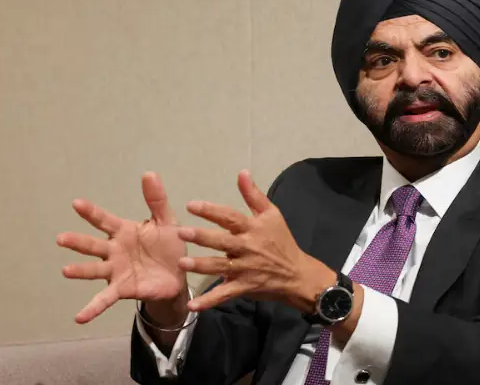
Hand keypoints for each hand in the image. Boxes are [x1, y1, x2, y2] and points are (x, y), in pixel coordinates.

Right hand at [57, 172, 187, 323]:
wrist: (179, 274)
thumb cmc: (168, 245)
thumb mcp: (166, 221)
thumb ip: (157, 200)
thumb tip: (149, 173)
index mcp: (124, 232)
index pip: (104, 220)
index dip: (91, 212)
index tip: (76, 203)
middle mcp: (114, 251)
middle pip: (93, 245)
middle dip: (78, 242)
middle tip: (61, 238)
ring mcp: (116, 271)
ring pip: (94, 270)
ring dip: (81, 271)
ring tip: (66, 271)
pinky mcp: (122, 289)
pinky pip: (104, 299)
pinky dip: (92, 308)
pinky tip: (79, 317)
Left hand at [178, 170, 335, 313]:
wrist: (297, 273)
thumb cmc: (281, 241)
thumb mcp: (272, 214)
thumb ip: (254, 195)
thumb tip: (241, 172)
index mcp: (253, 228)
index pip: (230, 217)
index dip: (212, 211)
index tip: (192, 205)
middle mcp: (247, 248)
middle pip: (223, 242)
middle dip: (202, 237)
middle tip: (182, 232)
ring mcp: (245, 269)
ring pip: (220, 267)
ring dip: (201, 266)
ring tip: (181, 263)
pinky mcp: (244, 287)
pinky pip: (224, 294)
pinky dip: (209, 301)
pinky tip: (192, 306)